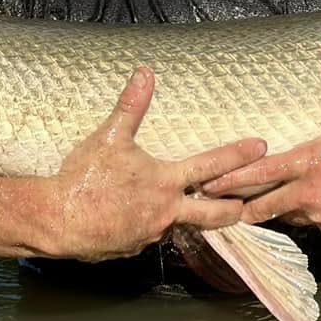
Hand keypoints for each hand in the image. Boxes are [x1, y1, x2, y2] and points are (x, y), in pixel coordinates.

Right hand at [38, 68, 264, 260]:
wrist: (58, 220)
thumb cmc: (85, 178)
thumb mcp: (110, 137)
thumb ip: (132, 106)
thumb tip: (145, 72)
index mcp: (165, 182)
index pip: (211, 167)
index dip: (238, 155)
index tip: (262, 147)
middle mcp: (166, 212)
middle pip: (214, 215)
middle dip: (234, 210)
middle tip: (250, 206)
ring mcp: (151, 234)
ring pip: (181, 226)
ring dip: (191, 218)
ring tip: (198, 210)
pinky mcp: (134, 247)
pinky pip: (151, 236)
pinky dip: (154, 226)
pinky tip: (144, 219)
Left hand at [202, 41, 320, 234]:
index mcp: (313, 163)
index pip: (263, 174)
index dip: (234, 179)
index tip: (210, 182)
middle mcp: (312, 194)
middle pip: (262, 204)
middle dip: (237, 202)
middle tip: (212, 201)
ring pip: (284, 216)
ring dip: (268, 210)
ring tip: (243, 206)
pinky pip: (307, 224)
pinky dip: (296, 216)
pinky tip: (288, 208)